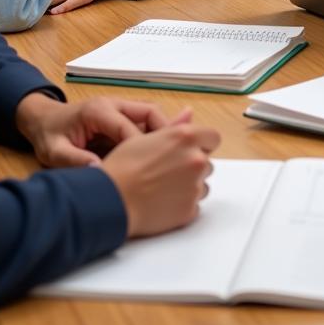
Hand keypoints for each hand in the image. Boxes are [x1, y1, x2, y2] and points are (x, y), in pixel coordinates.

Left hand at [14, 92, 170, 166]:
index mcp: (98, 111)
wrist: (43, 119)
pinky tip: (171, 146)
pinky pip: (146, 122)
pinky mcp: (124, 116)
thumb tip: (100, 171)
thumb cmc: (49, 134)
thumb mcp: (54, 152)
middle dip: (164, 134)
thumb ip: (75, 160)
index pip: (128, 128)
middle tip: (175, 157)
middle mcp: (114, 104)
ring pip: (153, 115)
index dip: (140, 149)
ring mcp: (121, 108)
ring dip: (164, 133)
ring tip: (175, 155)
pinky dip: (159, 133)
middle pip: (150, 113)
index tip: (148, 170)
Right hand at [103, 117, 220, 237]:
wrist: (110, 200)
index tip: (190, 150)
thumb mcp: (146, 137)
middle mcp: (196, 159)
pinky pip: (194, 206)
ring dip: (189, 186)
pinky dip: (182, 205)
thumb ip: (175, 127)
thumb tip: (189, 114)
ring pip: (202, 185)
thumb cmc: (122, 168)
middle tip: (167, 172)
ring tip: (162, 188)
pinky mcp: (190, 209)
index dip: (202, 144)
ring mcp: (194, 186)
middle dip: (193, 166)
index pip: (213, 137)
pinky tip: (162, 202)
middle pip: (207, 162)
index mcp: (186, 137)